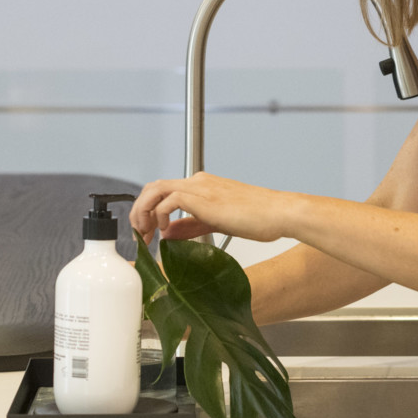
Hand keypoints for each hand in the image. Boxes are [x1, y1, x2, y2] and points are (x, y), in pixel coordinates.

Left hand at [129, 172, 295, 245]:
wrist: (278, 213)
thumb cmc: (256, 217)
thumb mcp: (214, 222)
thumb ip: (189, 225)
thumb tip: (167, 232)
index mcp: (201, 185)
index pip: (161, 190)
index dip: (147, 210)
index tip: (145, 232)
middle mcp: (197, 182)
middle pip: (152, 187)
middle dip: (139, 211)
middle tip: (140, 235)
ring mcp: (201, 188)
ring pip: (155, 190)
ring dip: (144, 212)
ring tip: (146, 234)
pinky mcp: (205, 198)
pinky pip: (170, 200)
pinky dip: (161, 215)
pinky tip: (165, 230)